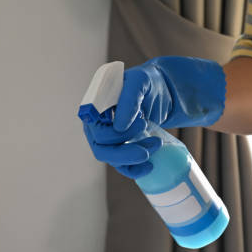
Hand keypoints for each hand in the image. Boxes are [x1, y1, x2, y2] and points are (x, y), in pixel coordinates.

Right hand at [81, 56, 224, 179]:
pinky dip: (134, 169)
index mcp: (93, 107)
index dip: (115, 133)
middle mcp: (95, 125)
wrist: (158, 91)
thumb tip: (119, 126)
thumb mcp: (140, 82)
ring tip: (157, 144)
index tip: (142, 123)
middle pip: (101, 148)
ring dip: (135, 156)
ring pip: (112, 159)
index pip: (94, 129)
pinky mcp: (118, 149)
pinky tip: (150, 166)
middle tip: (153, 143)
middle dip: (127, 150)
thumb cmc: (144, 83)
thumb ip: (128, 99)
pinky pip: (121, 166)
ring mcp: (106, 139)